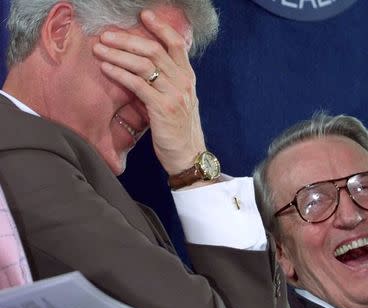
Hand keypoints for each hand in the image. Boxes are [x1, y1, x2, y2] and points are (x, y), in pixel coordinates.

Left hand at [93, 9, 205, 174]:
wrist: (188, 154)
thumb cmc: (179, 129)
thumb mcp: (178, 100)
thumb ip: (167, 82)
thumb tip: (143, 67)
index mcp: (187, 78)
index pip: (176, 44)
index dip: (160, 27)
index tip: (144, 15)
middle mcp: (183, 82)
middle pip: (154, 50)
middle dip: (128, 39)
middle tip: (107, 34)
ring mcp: (174, 94)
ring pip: (144, 65)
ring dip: (119, 54)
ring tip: (100, 48)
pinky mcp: (162, 108)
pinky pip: (138, 85)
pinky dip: (120, 74)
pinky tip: (106, 67)